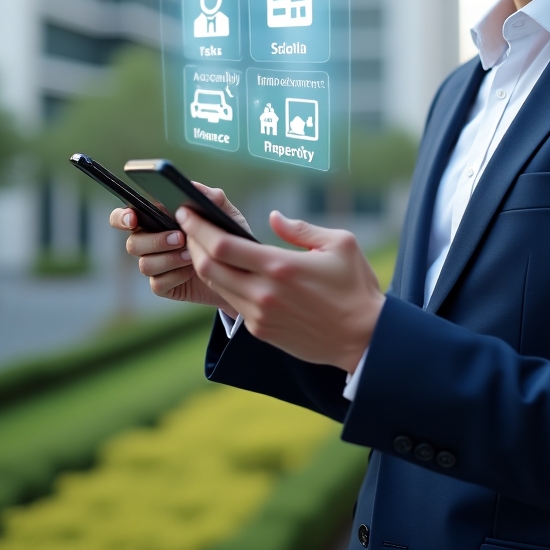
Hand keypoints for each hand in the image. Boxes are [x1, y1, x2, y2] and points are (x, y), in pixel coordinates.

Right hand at [108, 183, 247, 314]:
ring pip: (145, 264)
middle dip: (155, 240)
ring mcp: (156, 265)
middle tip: (180, 238)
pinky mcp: (164, 285)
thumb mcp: (227, 214)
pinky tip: (191, 271)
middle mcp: (151, 242)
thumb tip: (192, 186)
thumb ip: (212, 197)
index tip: (132, 218)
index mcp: (158, 219)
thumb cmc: (228, 236)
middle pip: (133, 243)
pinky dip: (175, 277)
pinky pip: (158, 283)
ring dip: (168, 259)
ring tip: (192, 255)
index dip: (122, 217)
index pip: (126, 216)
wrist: (241, 271)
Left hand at [179, 208, 384, 373]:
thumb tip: (273, 217)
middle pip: (208, 266)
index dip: (199, 226)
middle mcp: (264, 293)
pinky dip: (224, 283)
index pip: (223, 245)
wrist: (363, 338)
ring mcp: (259, 315)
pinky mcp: (261, 331)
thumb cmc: (355, 287)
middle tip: (187, 225)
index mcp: (281, 266)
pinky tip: (226, 270)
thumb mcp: (340, 244)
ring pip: (217, 285)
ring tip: (200, 243)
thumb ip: (301, 229)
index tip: (188, 211)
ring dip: (203, 263)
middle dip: (191, 242)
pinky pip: (233, 303)